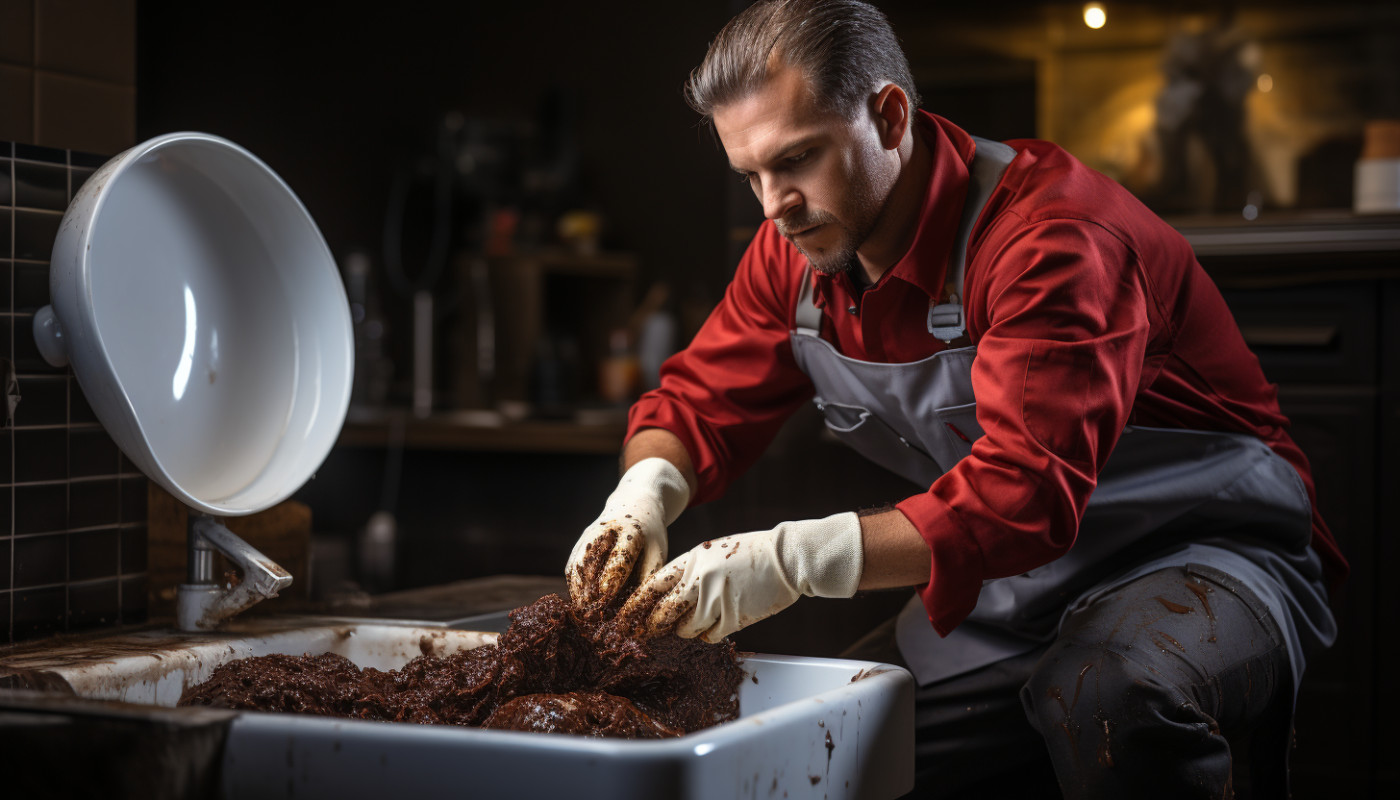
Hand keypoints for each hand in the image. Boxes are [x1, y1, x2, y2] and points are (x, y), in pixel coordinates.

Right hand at [566, 458, 690, 608]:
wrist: (635, 504)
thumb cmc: (651, 535)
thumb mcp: (658, 551)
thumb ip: (650, 576)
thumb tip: (642, 607)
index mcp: (630, 530)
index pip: (619, 554)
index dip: (612, 576)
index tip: (607, 597)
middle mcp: (604, 530)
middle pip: (591, 561)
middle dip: (589, 588)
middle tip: (590, 614)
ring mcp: (587, 535)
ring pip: (577, 564)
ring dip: (577, 590)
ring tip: (583, 613)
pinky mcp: (579, 543)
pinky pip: (572, 565)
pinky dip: (573, 585)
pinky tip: (578, 602)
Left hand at [620, 512, 863, 642]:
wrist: (786, 558)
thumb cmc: (753, 552)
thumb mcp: (715, 552)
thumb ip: (693, 570)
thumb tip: (672, 594)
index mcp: (693, 559)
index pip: (654, 583)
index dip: (638, 601)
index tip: (627, 614)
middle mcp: (700, 579)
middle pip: (664, 611)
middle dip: (653, 625)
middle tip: (647, 633)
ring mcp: (717, 600)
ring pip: (685, 628)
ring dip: (684, 631)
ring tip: (688, 626)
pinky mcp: (734, 618)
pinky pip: (709, 635)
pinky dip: (707, 635)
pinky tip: (712, 627)